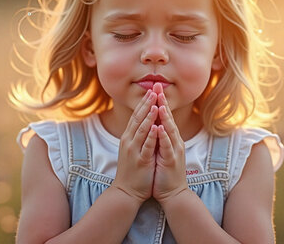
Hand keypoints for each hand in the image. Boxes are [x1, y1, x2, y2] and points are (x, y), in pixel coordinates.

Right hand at [111, 89, 159, 204]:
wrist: (126, 192)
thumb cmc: (132, 170)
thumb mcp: (133, 149)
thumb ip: (137, 135)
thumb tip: (144, 121)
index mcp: (128, 137)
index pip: (136, 116)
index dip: (144, 103)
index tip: (151, 91)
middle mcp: (129, 141)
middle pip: (138, 119)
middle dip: (146, 104)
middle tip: (153, 91)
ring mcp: (134, 151)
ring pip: (141, 130)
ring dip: (148, 117)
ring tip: (155, 104)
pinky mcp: (140, 161)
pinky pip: (146, 146)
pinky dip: (151, 136)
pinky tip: (157, 128)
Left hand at [150, 83, 188, 204]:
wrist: (173, 193)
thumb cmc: (164, 172)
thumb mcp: (161, 150)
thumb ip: (159, 137)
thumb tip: (154, 122)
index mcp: (169, 138)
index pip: (164, 116)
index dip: (159, 102)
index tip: (154, 87)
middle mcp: (174, 141)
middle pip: (168, 118)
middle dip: (162, 102)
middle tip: (158, 86)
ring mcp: (174, 150)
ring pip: (169, 129)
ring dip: (164, 115)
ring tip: (159, 102)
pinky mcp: (172, 161)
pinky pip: (167, 146)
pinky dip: (163, 136)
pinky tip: (160, 127)